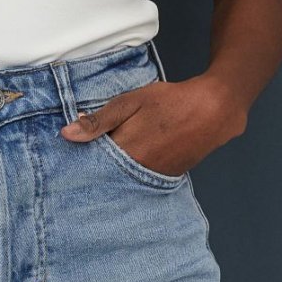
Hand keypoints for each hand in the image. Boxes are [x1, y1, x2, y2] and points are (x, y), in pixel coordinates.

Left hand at [60, 72, 246, 175]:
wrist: (215, 110)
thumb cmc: (171, 102)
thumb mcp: (130, 103)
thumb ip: (99, 121)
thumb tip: (66, 135)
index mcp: (124, 153)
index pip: (90, 165)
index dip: (79, 160)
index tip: (66, 159)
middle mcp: (137, 172)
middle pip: (105, 176)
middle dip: (93, 168)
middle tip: (81, 164)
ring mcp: (154, 177)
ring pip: (123, 179)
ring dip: (112, 171)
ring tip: (107, 158)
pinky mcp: (167, 177)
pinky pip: (140, 178)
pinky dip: (131, 172)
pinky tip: (129, 161)